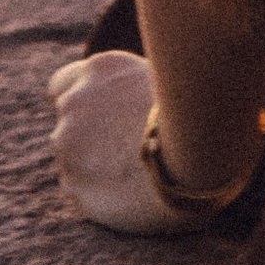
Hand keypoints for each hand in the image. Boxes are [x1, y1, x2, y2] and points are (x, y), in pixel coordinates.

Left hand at [47, 47, 199, 236]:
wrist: (203, 159)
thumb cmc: (200, 115)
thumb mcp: (167, 78)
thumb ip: (130, 85)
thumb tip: (124, 98)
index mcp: (99, 70)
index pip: (61, 85)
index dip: (80, 102)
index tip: (98, 118)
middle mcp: (75, 103)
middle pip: (68, 126)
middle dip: (90, 137)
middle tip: (128, 150)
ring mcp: (70, 146)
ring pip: (73, 160)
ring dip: (95, 167)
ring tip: (137, 174)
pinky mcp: (75, 186)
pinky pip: (80, 191)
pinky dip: (99, 194)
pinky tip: (131, 193)